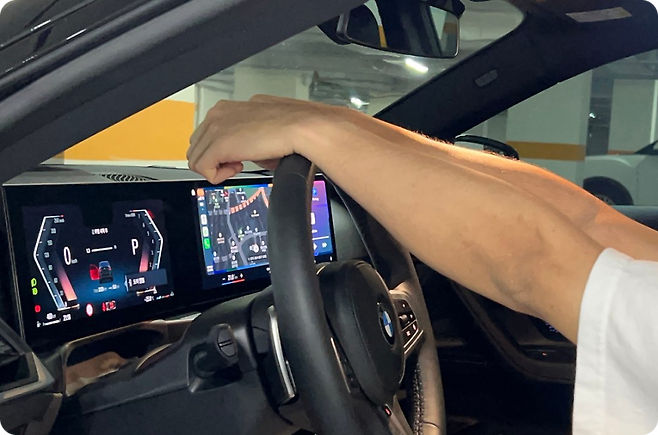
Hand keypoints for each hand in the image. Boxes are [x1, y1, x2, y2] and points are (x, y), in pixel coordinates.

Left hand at [187, 95, 346, 183]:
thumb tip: (245, 154)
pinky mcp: (218, 144)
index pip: (208, 133)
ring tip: (239, 166)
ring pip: (196, 157)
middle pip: (198, 145)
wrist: (303, 127)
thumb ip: (247, 139)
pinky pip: (201, 167)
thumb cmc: (293, 128)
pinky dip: (216, 175)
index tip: (239, 157)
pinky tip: (237, 169)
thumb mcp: (263, 130)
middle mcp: (219, 113)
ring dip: (216, 167)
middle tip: (239, 164)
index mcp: (229, 108)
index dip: (220, 151)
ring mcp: (216, 127)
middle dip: (215, 159)